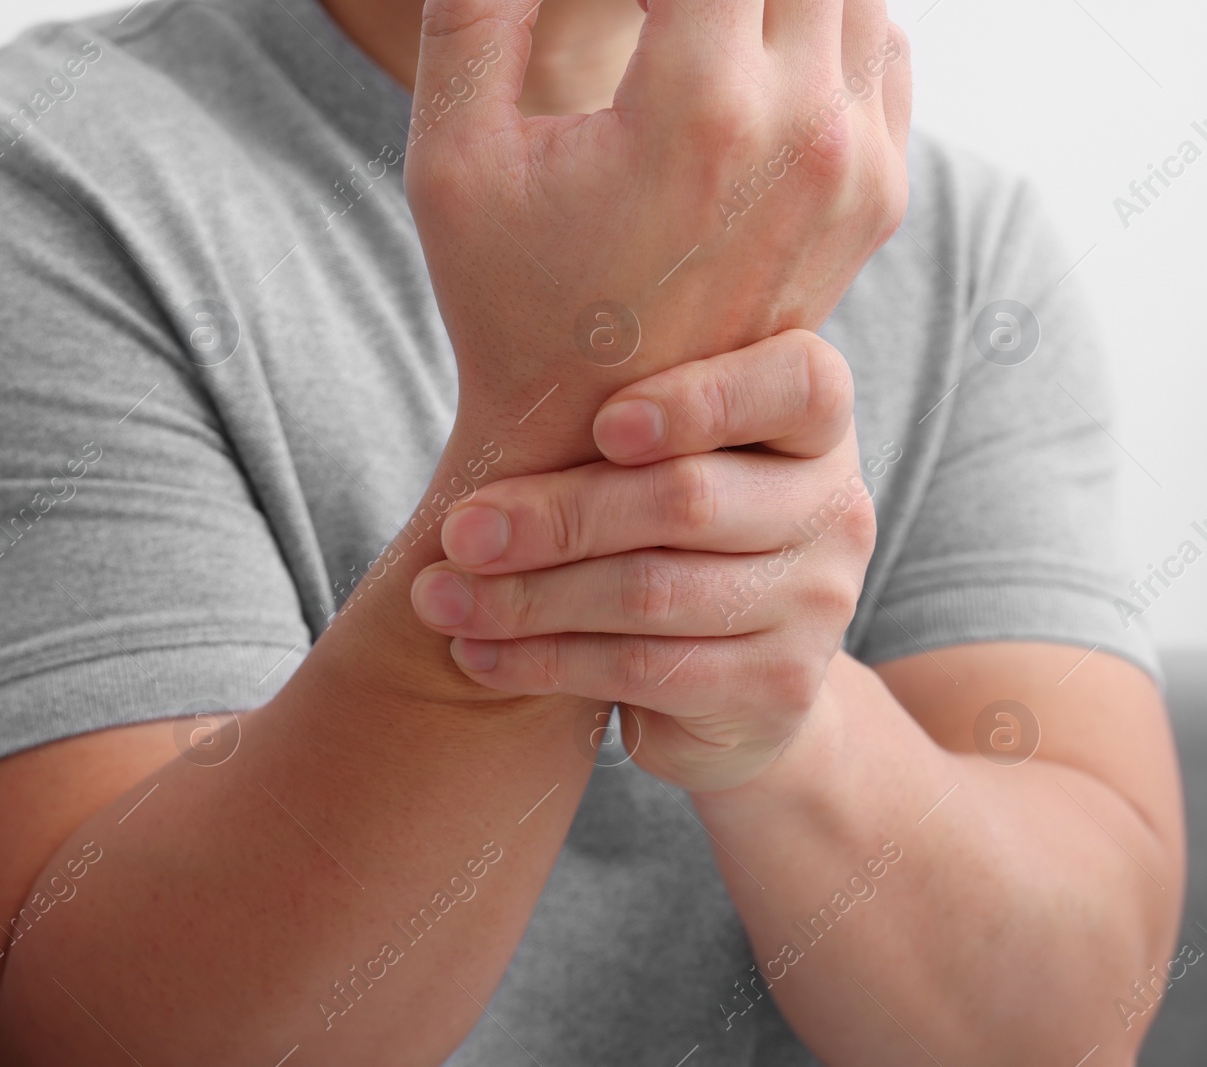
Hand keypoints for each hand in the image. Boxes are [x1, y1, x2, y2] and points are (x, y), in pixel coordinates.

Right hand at [406, 0, 909, 475]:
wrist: (594, 445)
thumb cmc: (509, 304)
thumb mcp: (455, 159)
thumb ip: (472, 14)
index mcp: (701, 107)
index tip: (614, 3)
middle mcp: (805, 129)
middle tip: (648, 13)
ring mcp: (857, 167)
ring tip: (686, 23)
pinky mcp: (877, 197)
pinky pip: (883, 49)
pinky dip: (822, 21)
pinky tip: (745, 50)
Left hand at [408, 331, 873, 789]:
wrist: (737, 684)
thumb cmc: (669, 535)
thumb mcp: (663, 461)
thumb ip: (615, 414)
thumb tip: (492, 353)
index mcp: (814, 426)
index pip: (799, 384)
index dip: (702, 401)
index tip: (602, 425)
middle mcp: (835, 509)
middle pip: (688, 500)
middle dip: (554, 516)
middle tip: (456, 532)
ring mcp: (818, 606)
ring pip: (652, 594)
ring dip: (526, 599)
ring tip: (438, 599)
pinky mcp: (778, 688)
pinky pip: (644, 670)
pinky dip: (543, 661)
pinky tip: (475, 653)